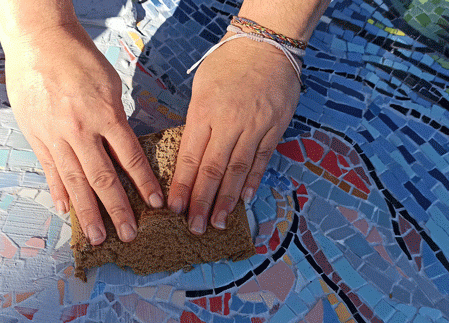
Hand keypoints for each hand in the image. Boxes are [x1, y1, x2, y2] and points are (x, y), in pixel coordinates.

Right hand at [4, 23, 162, 244]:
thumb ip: (114, 119)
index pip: (130, 158)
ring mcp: (56, 136)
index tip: (155, 203)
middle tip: (129, 235)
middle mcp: (81, 131)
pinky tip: (66, 211)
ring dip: (88, 212)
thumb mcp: (109, 85)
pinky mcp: (37, 136)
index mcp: (105, 115)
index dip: (144, 183)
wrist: (38, 42)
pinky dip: (58, 192)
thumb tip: (120, 147)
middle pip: (103, 179)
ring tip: (98, 236)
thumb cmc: (79, 58)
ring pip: (75, 182)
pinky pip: (50, 170)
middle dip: (118, 210)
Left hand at [168, 33, 300, 233]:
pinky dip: (253, 181)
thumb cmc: (228, 63)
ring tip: (219, 222)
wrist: (266, 44)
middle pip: (213, 170)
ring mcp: (254, 126)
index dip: (182, 186)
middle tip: (195, 227)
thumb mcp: (202, 88)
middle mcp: (229, 123)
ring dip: (227, 200)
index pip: (190, 157)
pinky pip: (262, 159)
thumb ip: (197, 122)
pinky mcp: (275, 127)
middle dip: (202, 201)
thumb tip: (191, 155)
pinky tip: (245, 200)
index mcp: (204, 112)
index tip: (174, 208)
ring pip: (238, 170)